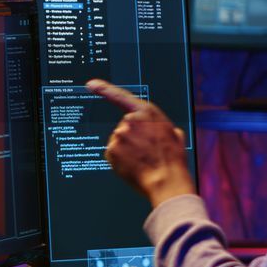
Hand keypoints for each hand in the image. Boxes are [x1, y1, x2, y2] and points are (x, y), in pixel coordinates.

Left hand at [85, 79, 195, 206]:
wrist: (166, 181)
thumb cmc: (172, 160)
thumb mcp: (174, 135)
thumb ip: (164, 127)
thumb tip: (166, 130)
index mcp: (147, 113)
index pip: (120, 96)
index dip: (104, 89)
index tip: (91, 85)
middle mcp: (130, 121)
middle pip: (123, 127)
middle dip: (131, 137)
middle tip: (145, 150)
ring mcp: (119, 135)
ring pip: (118, 141)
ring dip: (126, 149)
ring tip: (141, 159)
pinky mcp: (111, 150)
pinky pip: (112, 154)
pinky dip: (120, 159)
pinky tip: (133, 165)